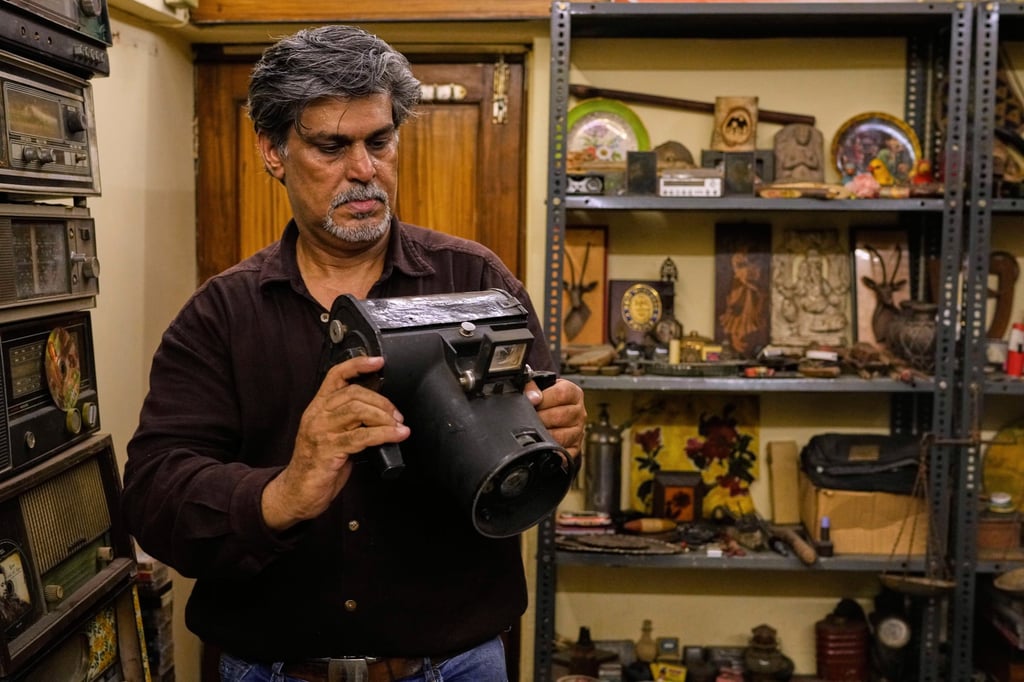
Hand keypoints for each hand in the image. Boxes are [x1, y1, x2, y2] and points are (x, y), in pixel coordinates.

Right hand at [262, 355, 409, 530]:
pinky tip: (395, 436)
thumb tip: (381, 412)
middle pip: (353, 393)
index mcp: (318, 407)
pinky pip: (361, 436)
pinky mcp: (328, 450)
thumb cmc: (318, 465)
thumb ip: (351, 421)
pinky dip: (383, 434)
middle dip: (382, 402)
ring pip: (357, 410)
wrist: (297, 493)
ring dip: (384, 417)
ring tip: (398, 426)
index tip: (378, 361)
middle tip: (397, 415)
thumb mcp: (334, 434)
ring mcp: (321, 431)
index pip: (336, 375)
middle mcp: (317, 415)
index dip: (358, 365)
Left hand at [525, 377, 585, 460]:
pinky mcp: (574, 448)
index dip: (543, 398)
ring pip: (560, 436)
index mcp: (574, 394)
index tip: (531, 401)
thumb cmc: (545, 399)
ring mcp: (578, 431)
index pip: (562, 394)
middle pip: (560, 416)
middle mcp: (579, 413)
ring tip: (533, 430)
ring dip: (543, 435)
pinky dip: (550, 450)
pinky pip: (563, 453)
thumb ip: (533, 386)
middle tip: (527, 418)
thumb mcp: (540, 386)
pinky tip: (541, 445)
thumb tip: (532, 397)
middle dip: (540, 418)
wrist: (551, 414)